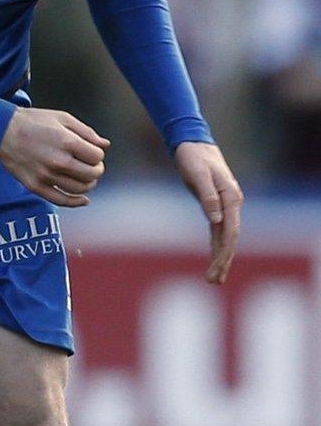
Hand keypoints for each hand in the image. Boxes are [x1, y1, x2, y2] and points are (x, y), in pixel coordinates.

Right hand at [0, 108, 108, 206]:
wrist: (0, 130)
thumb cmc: (31, 122)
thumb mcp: (62, 118)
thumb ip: (86, 132)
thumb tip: (105, 145)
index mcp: (67, 142)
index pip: (97, 157)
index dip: (97, 154)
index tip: (89, 151)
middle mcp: (58, 161)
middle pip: (92, 175)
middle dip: (96, 169)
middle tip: (90, 164)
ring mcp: (46, 176)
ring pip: (80, 189)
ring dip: (88, 184)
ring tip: (83, 176)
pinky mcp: (36, 186)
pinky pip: (62, 200)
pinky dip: (76, 202)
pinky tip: (82, 199)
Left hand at [174, 141, 241, 283]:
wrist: (192, 144)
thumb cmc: (193, 157)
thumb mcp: (197, 175)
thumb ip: (208, 197)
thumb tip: (216, 220)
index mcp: (231, 198)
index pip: (230, 231)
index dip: (224, 252)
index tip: (217, 267)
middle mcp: (232, 204)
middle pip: (229, 239)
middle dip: (222, 261)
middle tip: (213, 281)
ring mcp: (225, 206)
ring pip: (225, 237)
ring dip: (220, 257)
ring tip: (213, 279)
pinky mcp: (216, 205)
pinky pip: (218, 230)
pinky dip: (216, 245)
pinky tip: (214, 259)